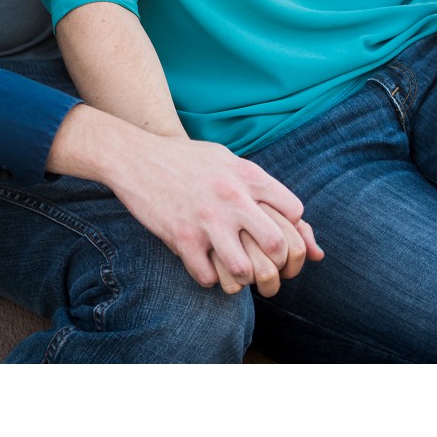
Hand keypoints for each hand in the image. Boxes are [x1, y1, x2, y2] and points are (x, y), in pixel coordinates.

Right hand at [102, 127, 320, 293]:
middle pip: (276, 246)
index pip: (294, 212)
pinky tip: (206, 266)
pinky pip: (208, 277)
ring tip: (236, 271)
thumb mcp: (227, 160)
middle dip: (277, 263)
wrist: (135, 156)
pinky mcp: (181, 237)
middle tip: (265, 265)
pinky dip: (210, 279)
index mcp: (247, 175)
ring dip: (243, 278)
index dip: (293, 230)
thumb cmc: (187, 160)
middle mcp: (231, 197)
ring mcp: (206, 219)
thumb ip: (261, 186)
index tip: (277, 236)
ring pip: (244, 270)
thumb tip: (301, 222)